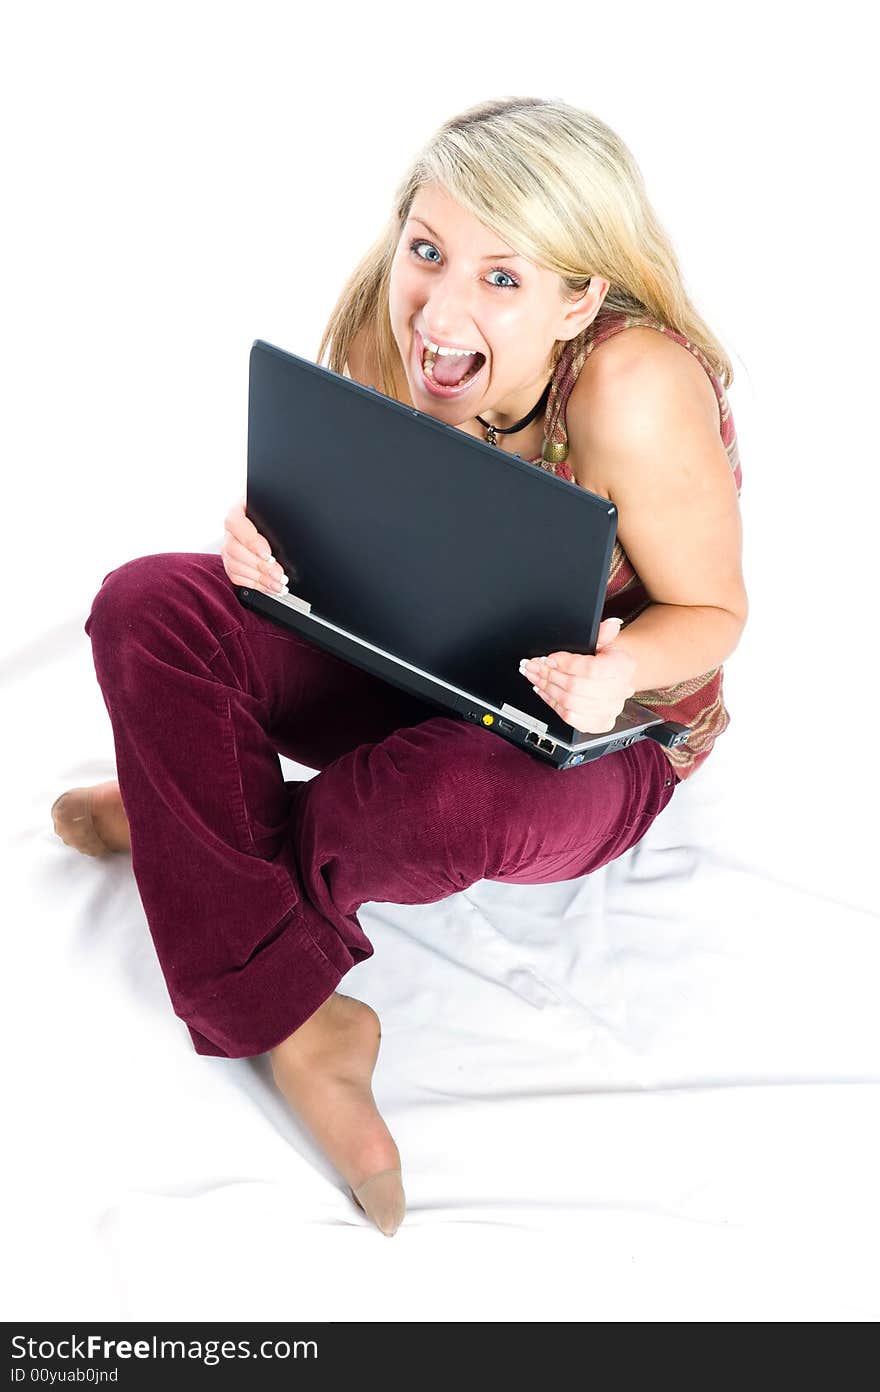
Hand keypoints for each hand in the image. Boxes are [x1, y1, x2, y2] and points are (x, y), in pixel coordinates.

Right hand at [221, 497, 288, 594]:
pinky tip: (270, 587)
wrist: (270, 518)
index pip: (235, 523)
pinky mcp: (231, 562)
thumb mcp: (275, 506)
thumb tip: (290, 522)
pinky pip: (237, 577)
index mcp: (238, 510)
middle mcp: (230, 530)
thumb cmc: (273, 511)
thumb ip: (277, 511)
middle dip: (260, 566)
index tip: (268, 554)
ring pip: (235, 566)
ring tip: (279, 585)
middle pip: (235, 550)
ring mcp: (229, 546)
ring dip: (260, 579)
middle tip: (279, 575)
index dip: (251, 541)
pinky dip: (255, 585)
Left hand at [519, 617, 637, 732]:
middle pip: (576, 687)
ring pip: (570, 703)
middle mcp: (619, 691)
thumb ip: (602, 633)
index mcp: (623, 667)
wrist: (615, 677)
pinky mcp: (599, 723)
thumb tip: (611, 624)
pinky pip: (570, 717)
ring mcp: (609, 710)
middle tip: (533, 666)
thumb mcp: (604, 642)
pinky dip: (551, 703)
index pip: (591, 669)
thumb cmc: (606, 658)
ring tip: (533, 676)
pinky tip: (543, 691)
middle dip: (549, 675)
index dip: (566, 664)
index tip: (548, 658)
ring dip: (546, 688)